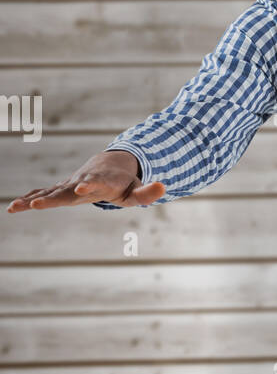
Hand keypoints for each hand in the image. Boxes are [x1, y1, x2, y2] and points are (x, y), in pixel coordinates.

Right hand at [6, 151, 165, 211]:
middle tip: (37, 205)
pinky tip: (14, 207)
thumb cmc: (124, 182)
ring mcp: (69, 186)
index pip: (94, 185)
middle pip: (65, 192)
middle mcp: (81, 182)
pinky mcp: (62, 189)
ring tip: (15, 208)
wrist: (109, 165)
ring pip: (49, 193)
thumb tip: (163, 187)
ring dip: (32, 200)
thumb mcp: (137, 190)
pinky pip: (44, 194)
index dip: (88, 187)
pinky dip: (30, 199)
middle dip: (51, 199)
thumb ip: (148, 192)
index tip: (80, 190)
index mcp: (100, 182)